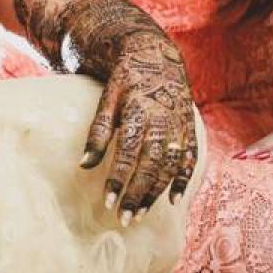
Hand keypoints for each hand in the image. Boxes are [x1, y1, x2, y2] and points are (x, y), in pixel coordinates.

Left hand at [81, 31, 199, 222]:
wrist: (155, 54)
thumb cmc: (124, 79)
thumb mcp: (107, 99)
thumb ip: (98, 131)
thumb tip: (83, 165)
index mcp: (139, 111)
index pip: (129, 153)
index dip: (119, 179)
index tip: (108, 202)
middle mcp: (163, 120)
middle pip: (151, 165)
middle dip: (137, 194)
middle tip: (124, 218)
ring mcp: (179, 125)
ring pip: (169, 166)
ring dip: (155, 192)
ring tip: (140, 213)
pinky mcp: (189, 128)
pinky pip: (189, 158)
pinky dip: (183, 180)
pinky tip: (172, 200)